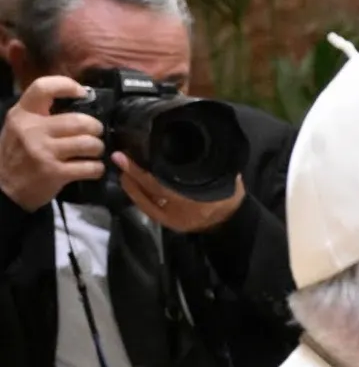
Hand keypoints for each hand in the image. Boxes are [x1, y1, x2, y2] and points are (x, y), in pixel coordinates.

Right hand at [0, 76, 105, 211]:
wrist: (4, 187)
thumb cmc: (17, 153)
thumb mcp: (20, 126)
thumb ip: (42, 113)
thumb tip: (80, 100)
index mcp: (22, 114)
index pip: (44, 87)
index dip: (67, 85)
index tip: (83, 93)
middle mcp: (32, 130)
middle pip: (79, 120)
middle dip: (96, 128)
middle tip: (95, 133)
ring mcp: (44, 152)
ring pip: (89, 143)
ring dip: (98, 148)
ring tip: (94, 151)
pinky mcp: (55, 173)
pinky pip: (90, 167)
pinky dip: (97, 168)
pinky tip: (92, 168)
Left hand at [116, 153, 244, 233]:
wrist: (232, 220)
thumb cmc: (227, 193)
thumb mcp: (220, 175)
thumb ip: (203, 163)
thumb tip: (182, 142)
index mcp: (194, 200)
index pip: (159, 185)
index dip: (138, 171)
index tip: (122, 156)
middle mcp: (181, 213)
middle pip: (149, 194)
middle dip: (131, 177)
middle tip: (119, 159)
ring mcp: (173, 220)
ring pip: (145, 203)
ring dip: (131, 187)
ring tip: (122, 170)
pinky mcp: (169, 223)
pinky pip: (149, 210)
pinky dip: (138, 197)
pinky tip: (131, 185)